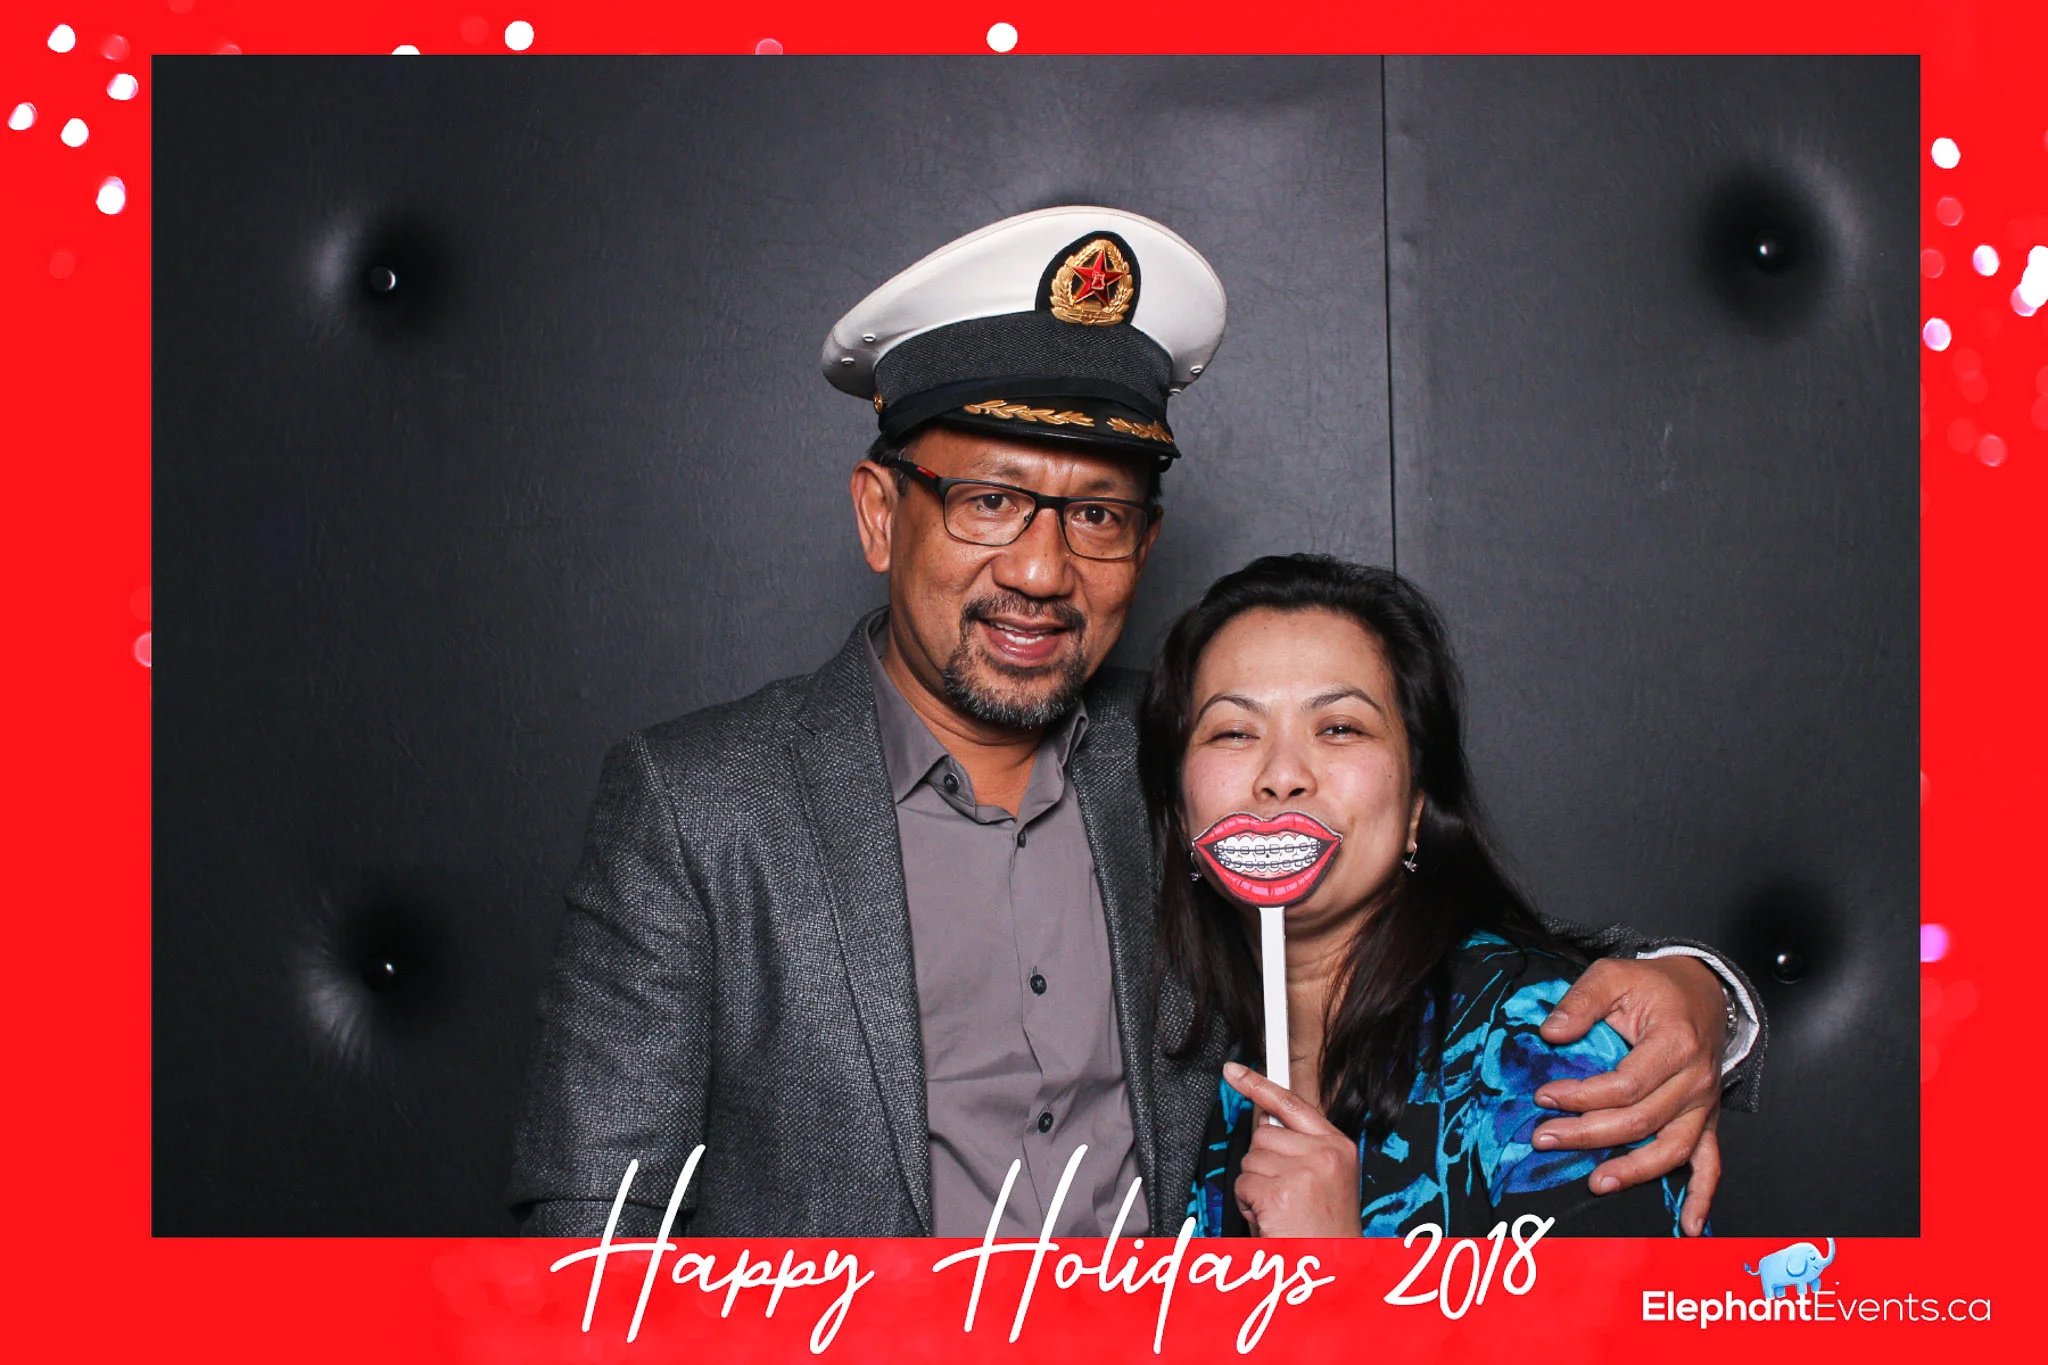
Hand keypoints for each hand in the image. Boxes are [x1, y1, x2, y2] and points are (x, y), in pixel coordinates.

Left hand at [1222, 1061, 1359, 1237]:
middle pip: (1263, 1135)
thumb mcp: (1325, 1180)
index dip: (1258, 1085)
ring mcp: (1304, 1171)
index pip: (1292, 1104)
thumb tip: (1264, 1124)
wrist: (1335, 1272)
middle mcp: (1325, 1154)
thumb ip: (1301, 1149)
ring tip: (1281, 1211)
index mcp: (1338, 1147)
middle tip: (1283, 1196)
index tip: (1233, 1071)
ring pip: (1249, 1159)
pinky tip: (1271, 1219)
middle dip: (1262, 1165)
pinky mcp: (1280, 1192)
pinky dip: (1247, 1204)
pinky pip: (1243, 1183)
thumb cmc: (1325, 1232)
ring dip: (1254, 1187)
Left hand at [1531, 955, 1726, 1234]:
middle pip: (1641, 1121)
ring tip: (1595, 1182)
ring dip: (1633, 1171)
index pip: (1625, 1085)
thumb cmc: (1655, 986)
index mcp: (1675, 1043)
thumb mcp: (1613, 974)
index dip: (1581, 1096)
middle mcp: (1696, 1079)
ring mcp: (1704, 1104)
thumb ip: (1581, 1001)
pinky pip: (1710, 1162)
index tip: (1545, 1097)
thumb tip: (1551, 1034)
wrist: (1702, 990)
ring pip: (1672, 1149)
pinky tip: (1689, 1225)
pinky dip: (1702, 1196)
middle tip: (1545, 1138)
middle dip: (1589, 1134)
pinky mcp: (1706, 1118)